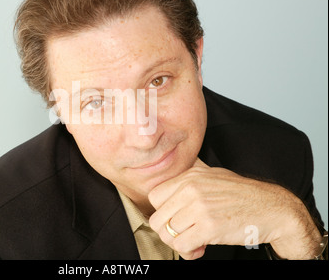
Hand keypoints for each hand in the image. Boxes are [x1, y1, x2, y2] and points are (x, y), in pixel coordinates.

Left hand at [148, 158, 321, 259]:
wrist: (274, 208)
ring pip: (166, 234)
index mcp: (189, 176)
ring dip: (179, 244)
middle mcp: (191, 188)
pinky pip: (181, 245)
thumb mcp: (213, 175)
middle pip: (157, 218)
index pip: (154, 197)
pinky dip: (189, 252)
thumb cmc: (243, 194)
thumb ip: (190, 177)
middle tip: (185, 234)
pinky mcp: (209, 227)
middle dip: (169, 232)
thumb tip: (170, 180)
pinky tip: (201, 248)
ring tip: (194, 242)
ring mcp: (199, 207)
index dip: (164, 212)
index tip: (177, 219)